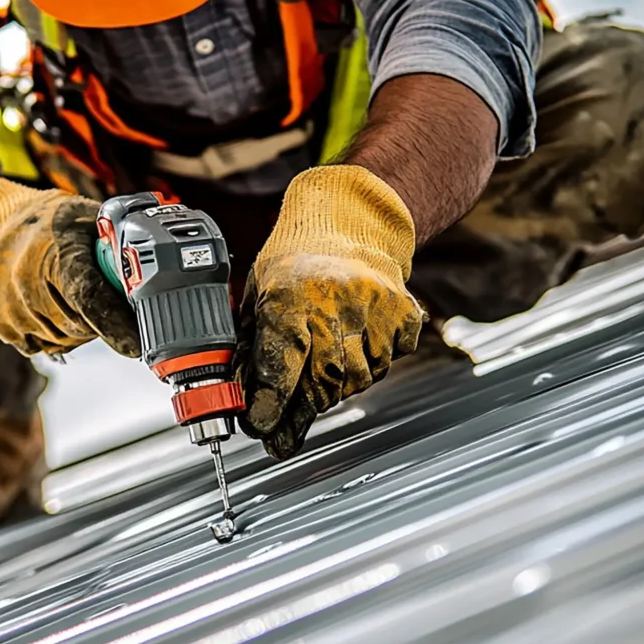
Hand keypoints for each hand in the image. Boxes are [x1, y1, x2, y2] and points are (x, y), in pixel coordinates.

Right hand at [0, 177, 138, 356]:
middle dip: (102, 320)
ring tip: (73, 294)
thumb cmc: (56, 222)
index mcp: (55, 251)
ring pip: (64, 340)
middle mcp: (25, 278)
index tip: (138, 345)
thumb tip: (163, 274)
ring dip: (79, 327)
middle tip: (103, 296)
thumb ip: (124, 248)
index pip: (89, 299)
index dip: (116, 326)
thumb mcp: (93, 220)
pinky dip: (56, 334)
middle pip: (81, 326)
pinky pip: (43, 346)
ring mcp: (8, 304)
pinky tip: (53, 305)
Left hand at [237, 165, 422, 459]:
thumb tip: (240, 394)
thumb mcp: (259, 291)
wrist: (348, 217)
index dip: (269, 404)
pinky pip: (388, 361)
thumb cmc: (296, 256)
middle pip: (322, 382)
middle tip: (284, 424)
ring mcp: (375, 308)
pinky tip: (354, 347)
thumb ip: (251, 342)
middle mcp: (334, 302)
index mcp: (291, 295)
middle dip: (301, 409)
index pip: (280, 364)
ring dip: (334, 389)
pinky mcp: (402, 313)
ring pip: (357, 379)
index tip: (260, 426)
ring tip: (319, 374)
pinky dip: (369, 365)